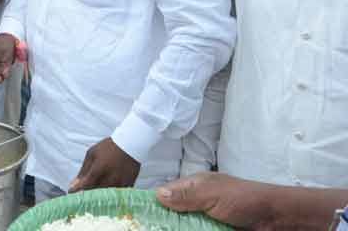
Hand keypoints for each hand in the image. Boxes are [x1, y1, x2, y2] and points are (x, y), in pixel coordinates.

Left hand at [69, 137, 140, 191]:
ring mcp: (120, 183)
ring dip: (98, 195)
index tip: (71, 192)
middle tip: (82, 191)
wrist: (130, 144)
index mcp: (99, 169)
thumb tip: (73, 185)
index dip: (77, 191)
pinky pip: (116, 195)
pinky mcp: (128, 185)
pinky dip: (109, 195)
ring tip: (95, 189)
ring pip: (106, 196)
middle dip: (86, 194)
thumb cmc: (108, 147)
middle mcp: (110, 178)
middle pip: (95, 193)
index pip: (86, 185)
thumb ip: (83, 171)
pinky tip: (106, 189)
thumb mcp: (92, 154)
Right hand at [157, 173, 272, 228]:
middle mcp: (197, 204)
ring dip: (176, 228)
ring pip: (183, 227)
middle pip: (171, 215)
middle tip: (147, 228)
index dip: (151, 204)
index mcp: (194, 187)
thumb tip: (158, 195)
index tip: (137, 214)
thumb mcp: (213, 194)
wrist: (277, 219)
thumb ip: (187, 195)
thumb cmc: (245, 199)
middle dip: (162, 223)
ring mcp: (205, 221)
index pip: (165, 195)